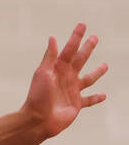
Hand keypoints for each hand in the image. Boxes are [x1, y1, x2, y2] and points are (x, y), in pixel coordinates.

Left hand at [22, 23, 107, 137]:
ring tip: (105, 65)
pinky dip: (96, 98)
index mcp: (58, 69)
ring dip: (97, 72)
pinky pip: (89, 100)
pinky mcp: (76, 104)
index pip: (69, 50)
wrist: (38, 119)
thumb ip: (49, 57)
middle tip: (95, 37)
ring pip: (88, 79)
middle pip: (80, 60)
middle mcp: (66, 78)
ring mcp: (72, 91)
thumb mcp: (43, 73)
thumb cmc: (38, 96)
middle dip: (87, 48)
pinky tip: (104, 95)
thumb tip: (53, 38)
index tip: (82, 25)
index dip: (76, 37)